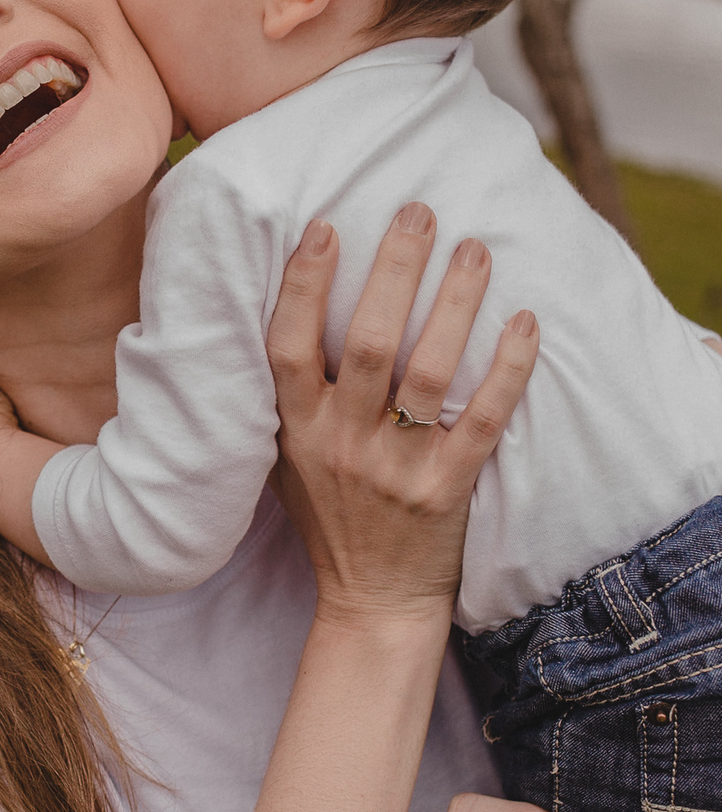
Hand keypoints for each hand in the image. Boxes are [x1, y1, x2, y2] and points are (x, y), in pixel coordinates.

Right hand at [266, 205, 538, 625]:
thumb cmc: (331, 519)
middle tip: (418, 212)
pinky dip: (506, 369)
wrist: (372, 600)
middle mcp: (343, 444)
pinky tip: (523, 322)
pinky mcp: (447, 488)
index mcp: (299, 431)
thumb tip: (293, 309)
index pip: (290, 347)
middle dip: (394, 270)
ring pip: (428, 371)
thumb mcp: (288, 460)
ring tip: (475, 250)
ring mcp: (397, 466)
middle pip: (368, 343)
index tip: (325, 227)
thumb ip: (291, 399)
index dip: (304, 286)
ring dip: (453, 304)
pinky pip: (481, 419)